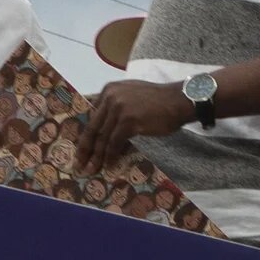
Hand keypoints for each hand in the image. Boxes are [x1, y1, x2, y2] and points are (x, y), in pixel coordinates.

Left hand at [80, 79, 194, 170]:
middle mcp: (110, 97)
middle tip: (79, 163)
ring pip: (102, 137)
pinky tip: (110, 165)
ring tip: (92, 169)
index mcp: (109, 90)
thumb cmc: (160, 101)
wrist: (179, 100)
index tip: (82, 148)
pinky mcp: (128, 121)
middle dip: (85, 148)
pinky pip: (115, 142)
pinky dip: (112, 156)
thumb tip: (108, 126)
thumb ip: (117, 104)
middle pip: (93, 127)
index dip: (85, 134)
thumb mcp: (132, 95)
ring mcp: (119, 109)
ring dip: (97, 156)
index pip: (92, 116)